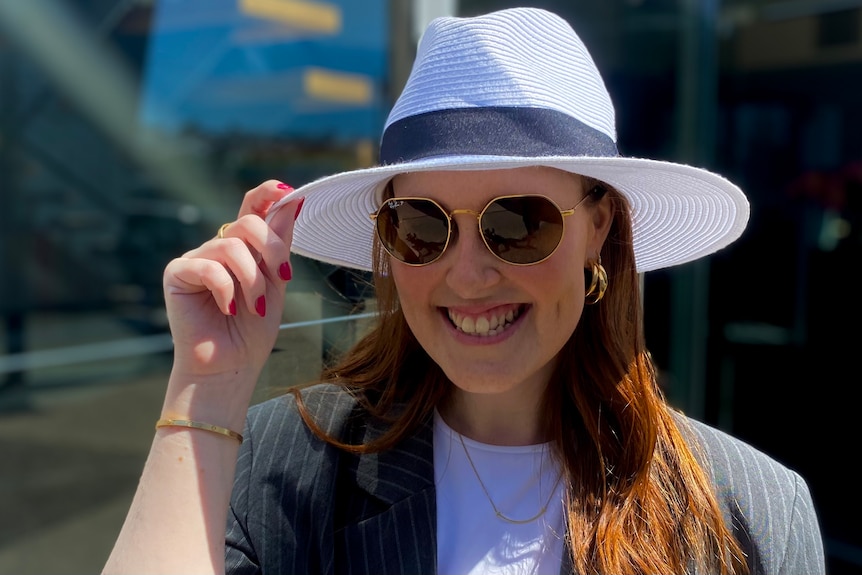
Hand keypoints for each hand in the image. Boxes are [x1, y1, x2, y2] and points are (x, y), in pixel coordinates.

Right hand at [161, 180, 302, 416]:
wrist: (229, 368)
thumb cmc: (252, 331)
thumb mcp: (275, 283)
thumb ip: (280, 244)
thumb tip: (292, 202)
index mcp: (244, 248)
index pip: (251, 207)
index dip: (267, 193)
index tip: (286, 191)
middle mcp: (218, 247)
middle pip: (247, 222)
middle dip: (273, 248)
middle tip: (283, 278)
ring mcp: (196, 259)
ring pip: (231, 246)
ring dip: (252, 280)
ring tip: (255, 307)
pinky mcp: (177, 274)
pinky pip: (208, 267)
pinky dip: (226, 289)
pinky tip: (229, 309)